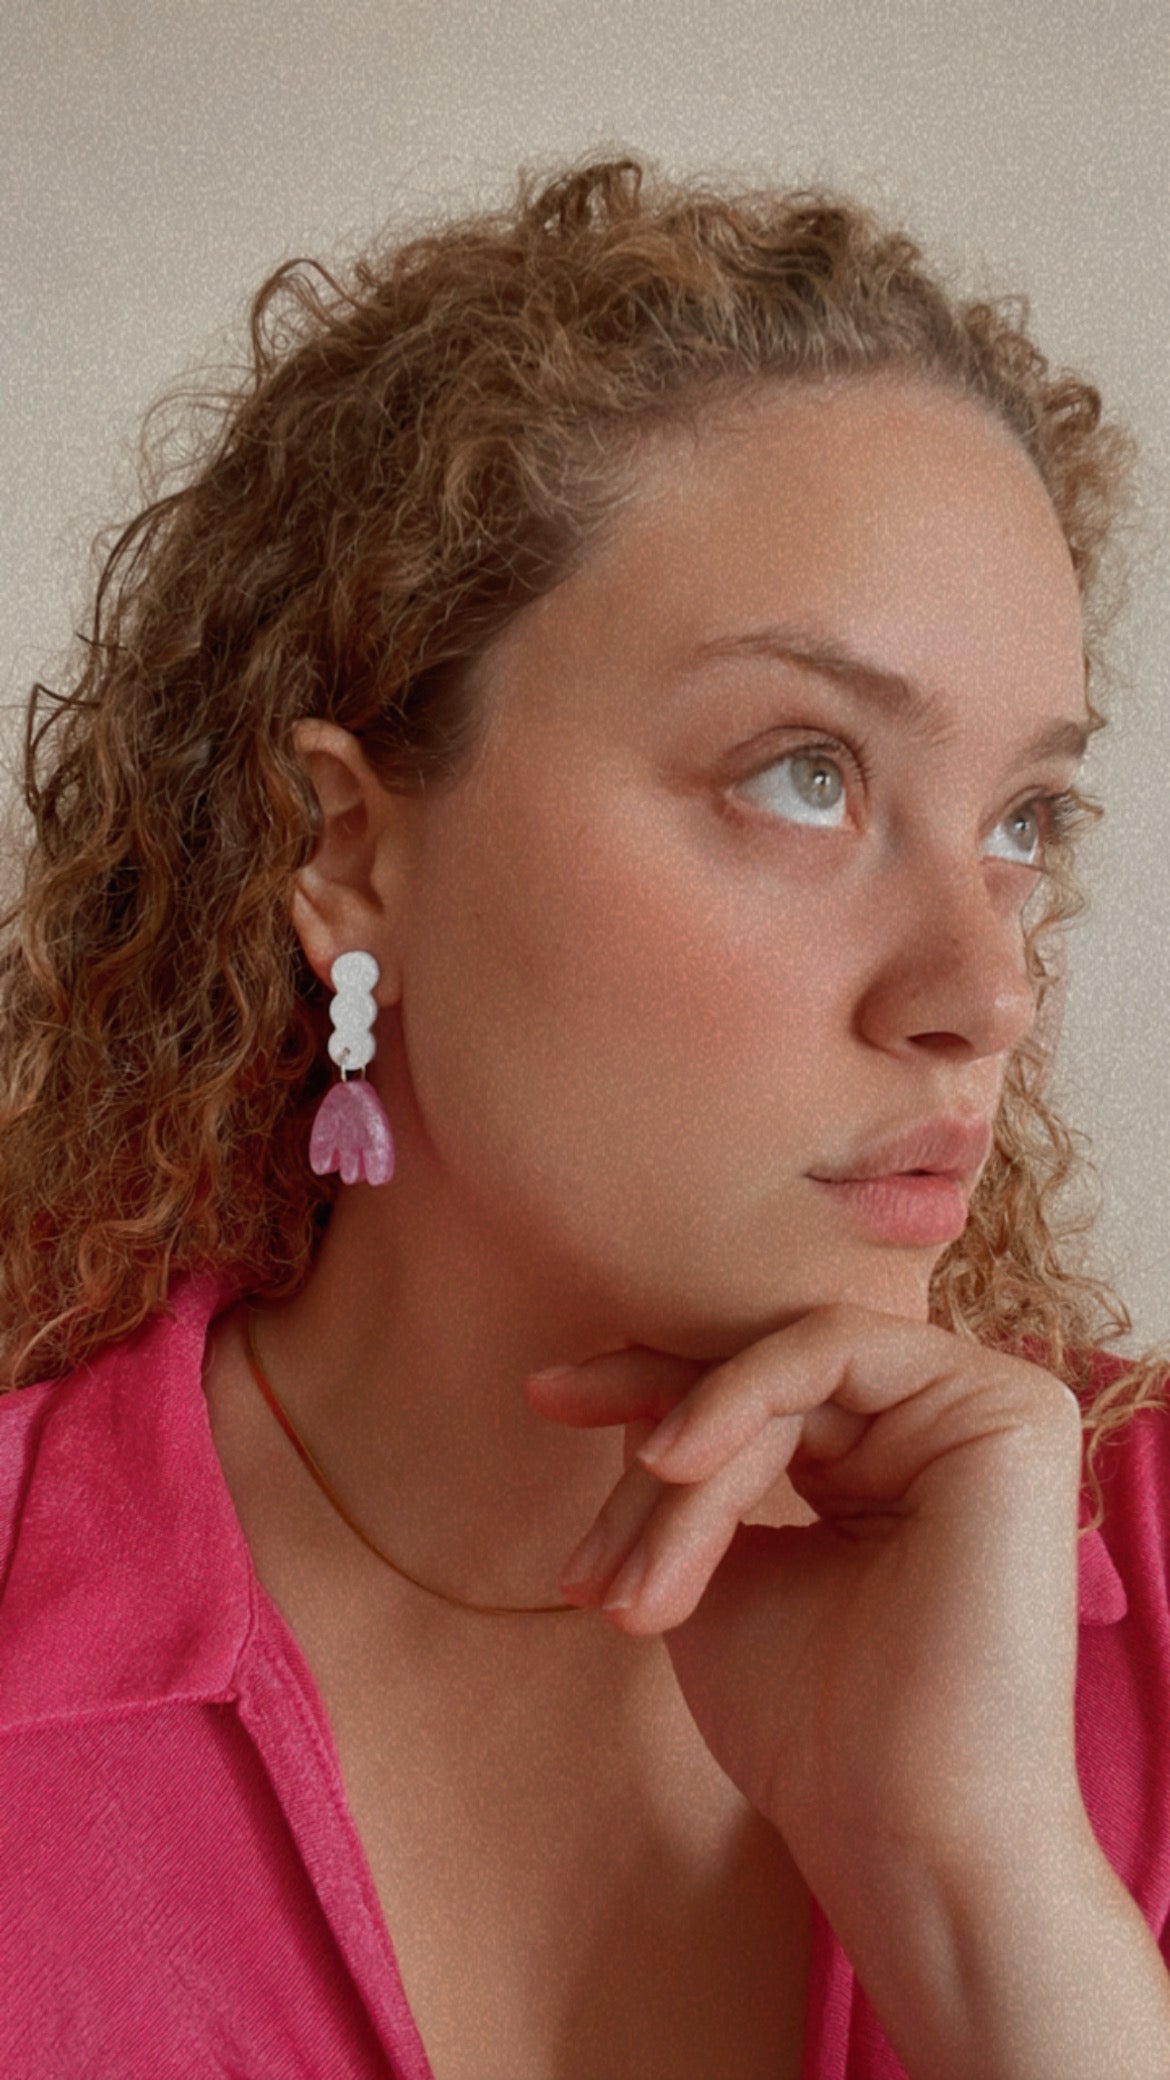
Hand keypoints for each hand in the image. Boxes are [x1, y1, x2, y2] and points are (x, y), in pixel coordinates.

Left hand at [525, 1303, 1087, 1896]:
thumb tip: (631, 1383)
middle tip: (580, 1559)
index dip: (644, 1383)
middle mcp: (948, 1420)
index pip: (757, 1387)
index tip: (543, 1398)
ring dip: (680, 1478)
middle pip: (760, 1376)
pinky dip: (732, 1400)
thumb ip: (687, 1473)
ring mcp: (985, 1408)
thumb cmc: (811, 1732)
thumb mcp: (715, 1572)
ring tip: (630, 1593)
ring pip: (779, 1377)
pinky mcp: (1008, 1411)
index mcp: (894, 1457)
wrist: (902, 1838)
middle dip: (646, 1454)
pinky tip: (670, 1466)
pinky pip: (830, 1351)